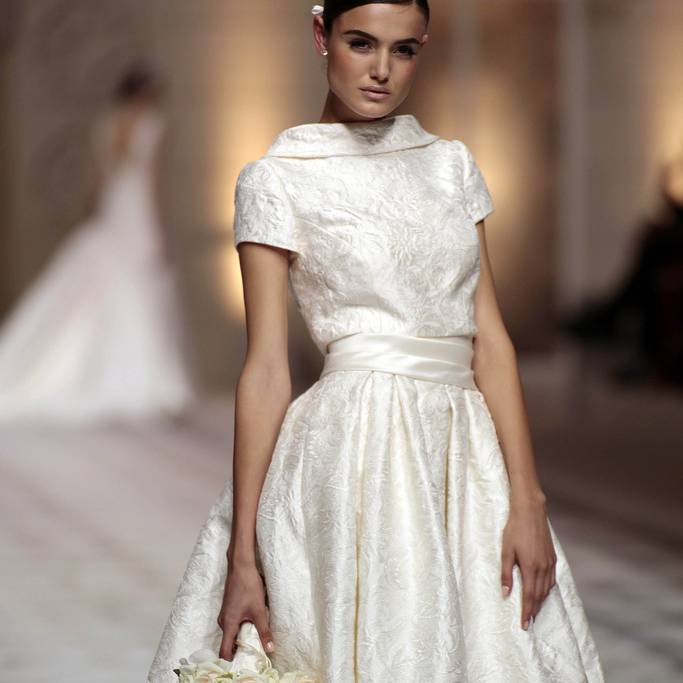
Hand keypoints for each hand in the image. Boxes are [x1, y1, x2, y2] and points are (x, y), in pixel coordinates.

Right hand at [217, 557, 274, 659]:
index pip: (224, 651)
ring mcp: (225, 613)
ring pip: (232, 631)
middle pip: (228, 642)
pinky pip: (233, 623)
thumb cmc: (248, 587)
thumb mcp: (259, 610)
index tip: (242, 665)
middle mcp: (223, 621)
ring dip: (241, 636)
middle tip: (253, 655)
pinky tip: (252, 624)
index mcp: (228, 624)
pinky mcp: (229, 607)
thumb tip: (270, 648)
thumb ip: (264, 631)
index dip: (231, 661)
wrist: (241, 566)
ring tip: (255, 640)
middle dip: (239, 650)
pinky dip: (241, 627)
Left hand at [500, 497, 556, 630]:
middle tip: (528, 622)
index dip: (527, 612)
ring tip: (534, 610)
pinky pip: (552, 579)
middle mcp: (543, 567)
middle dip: (534, 610)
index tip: (524, 625)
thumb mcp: (505, 550)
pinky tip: (543, 591)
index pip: (529, 596)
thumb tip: (505, 593)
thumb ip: (506, 573)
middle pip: (539, 596)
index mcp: (530, 567)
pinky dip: (547, 589)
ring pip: (547, 589)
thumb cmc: (514, 529)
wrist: (530, 511)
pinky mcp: (553, 557)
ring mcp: (550, 562)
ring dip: (541, 601)